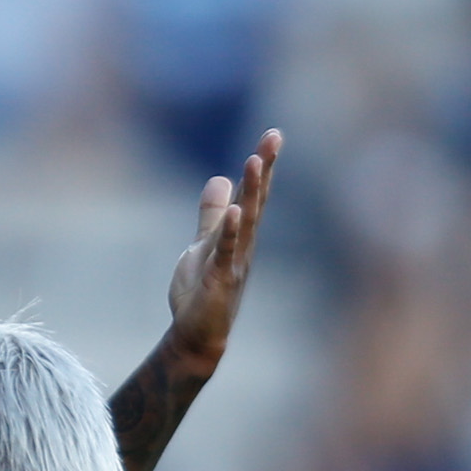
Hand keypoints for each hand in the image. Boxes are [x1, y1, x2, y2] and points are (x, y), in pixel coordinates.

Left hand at [164, 129, 280, 374]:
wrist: (196, 336)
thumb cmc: (202, 293)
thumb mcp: (202, 245)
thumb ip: (210, 215)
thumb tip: (218, 179)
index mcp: (239, 235)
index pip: (254, 194)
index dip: (262, 165)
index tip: (272, 134)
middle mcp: (244, 245)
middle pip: (256, 200)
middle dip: (264, 168)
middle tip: (273, 136)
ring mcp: (234, 262)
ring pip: (246, 221)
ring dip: (251, 192)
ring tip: (255, 160)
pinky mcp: (220, 280)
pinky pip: (227, 252)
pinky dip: (230, 231)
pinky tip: (235, 211)